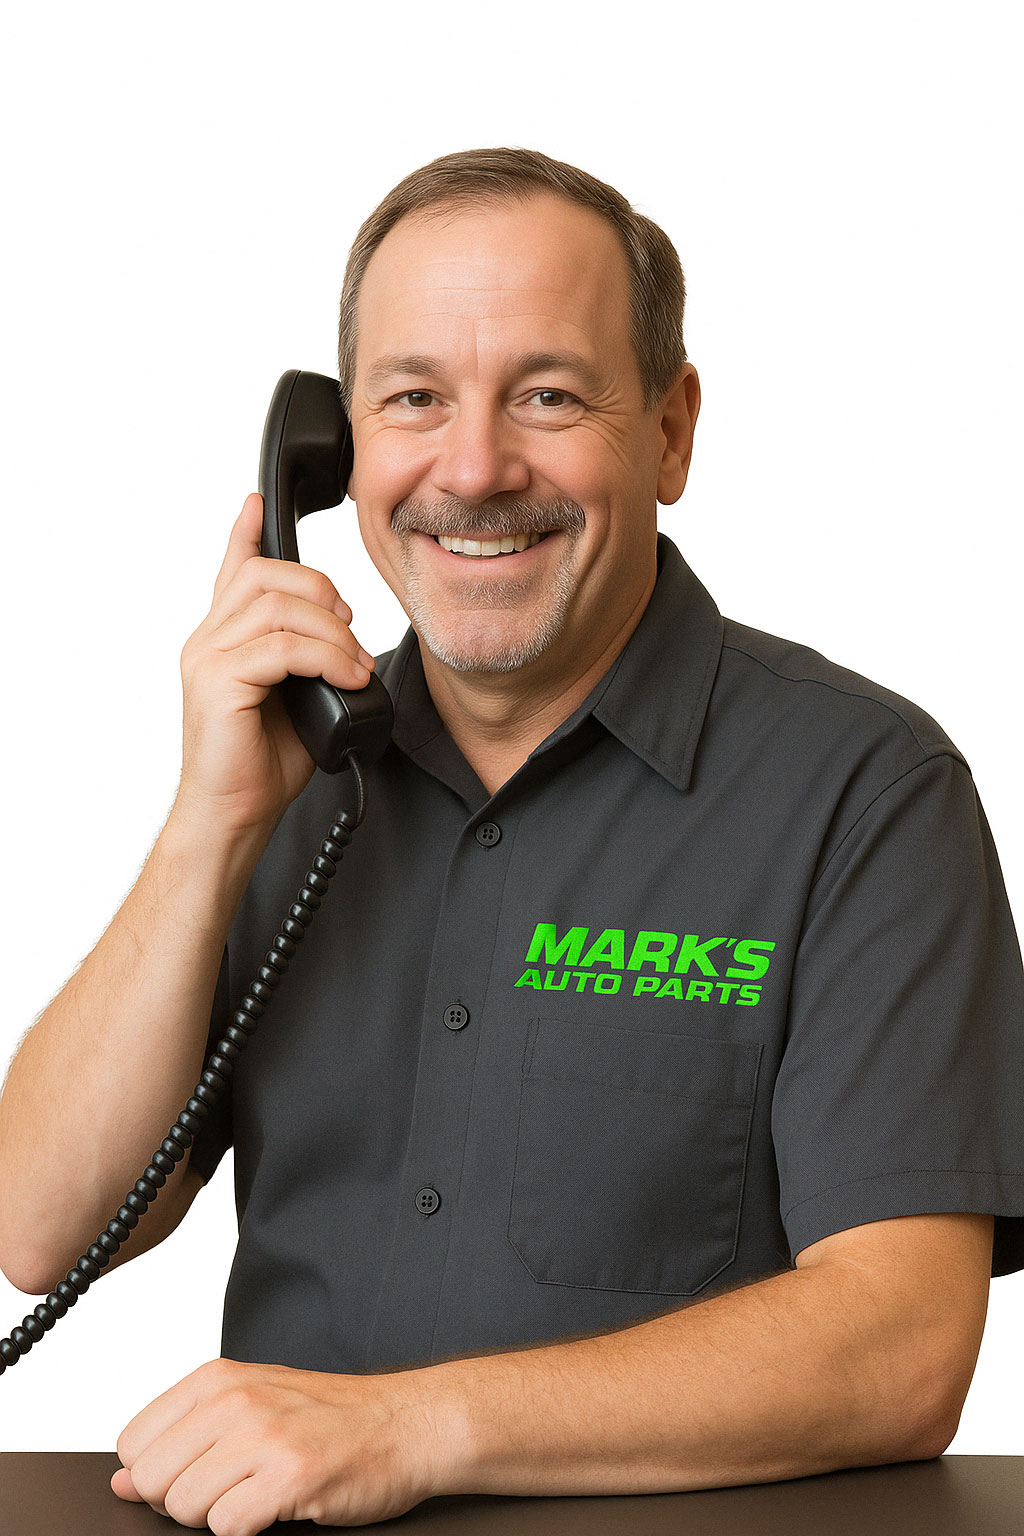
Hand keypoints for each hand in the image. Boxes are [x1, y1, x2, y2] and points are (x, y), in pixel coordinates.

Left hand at [111, 1356, 448, 1530]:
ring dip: (217, 1516)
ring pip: (184, 1506)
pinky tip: (277, 1506)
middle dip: (183, 1499)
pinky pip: (226, 1527)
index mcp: (218, 1379)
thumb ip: (183, 1436)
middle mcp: (235, 1400)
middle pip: (151, 1481)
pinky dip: (246, 1528)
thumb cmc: (330, 1418)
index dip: (159, 1473)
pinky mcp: (290, 1476)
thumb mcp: (251, 1405)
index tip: (198, 1472)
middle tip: (234, 1487)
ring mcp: (263, 1436)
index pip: (133, 1444)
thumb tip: (120, 1480)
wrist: (407, 1424)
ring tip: (258, 1493)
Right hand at [174, 492, 375, 837]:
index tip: (257, 502)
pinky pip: (281, 646)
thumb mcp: (297, 698)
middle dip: (322, 592)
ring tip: (352, 665)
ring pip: (277, 606)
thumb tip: (350, 643)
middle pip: (266, 575)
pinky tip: (346, 677)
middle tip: (349, 632)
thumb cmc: (261, 765)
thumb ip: (310, 661)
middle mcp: (207, 640)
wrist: (234, 815)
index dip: (243, 532)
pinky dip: (325, 657)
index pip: (230, 570)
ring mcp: (207, 658)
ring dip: (331, 632)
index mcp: (222, 639)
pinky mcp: (217, 682)